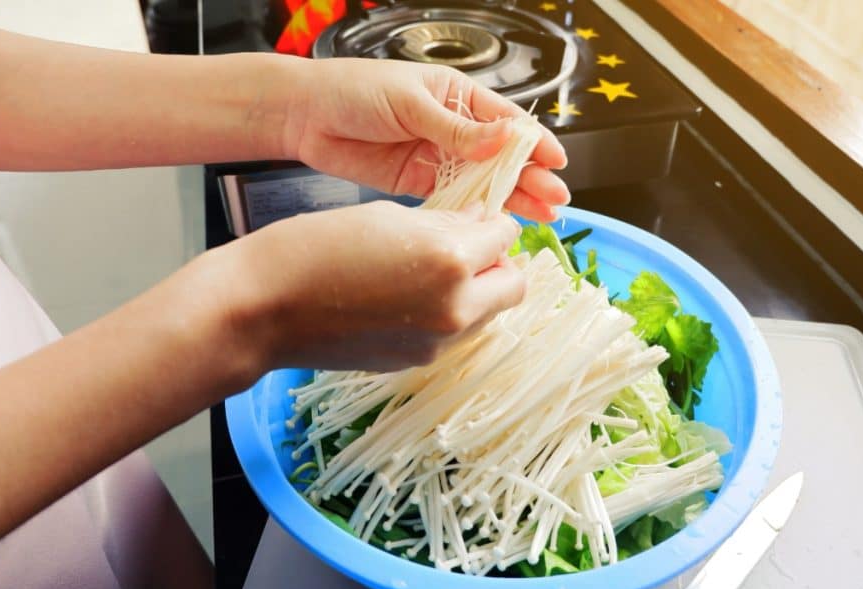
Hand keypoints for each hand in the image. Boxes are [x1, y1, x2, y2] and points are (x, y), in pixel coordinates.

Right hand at [214, 201, 524, 372]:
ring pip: (487, 315)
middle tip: (465, 247)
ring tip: (429, 272)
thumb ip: (443, 223)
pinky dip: (444, 314)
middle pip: (513, 286)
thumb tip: (478, 222)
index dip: (492, 221)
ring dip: (475, 292)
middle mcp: (454, 309)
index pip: (505, 236)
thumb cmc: (312, 249)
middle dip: (496, 262)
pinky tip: (405, 298)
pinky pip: (452, 335)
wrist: (262, 309)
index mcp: (450, 261)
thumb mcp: (386, 216)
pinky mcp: (414, 363)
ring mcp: (436, 344)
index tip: (477, 216)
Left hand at [285, 58, 569, 221]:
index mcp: (456, 96)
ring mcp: (436, 157)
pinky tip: (497, 223)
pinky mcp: (417, 182)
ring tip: (541, 216)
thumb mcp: (410, 103)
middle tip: (557, 200)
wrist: (305, 115)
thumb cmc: (354, 91)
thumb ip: (455, 128)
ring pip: (483, 181)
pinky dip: (475, 211)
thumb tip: (504, 139)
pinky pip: (454, 199)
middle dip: (530, 177)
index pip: (505, 121)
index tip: (557, 163)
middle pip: (501, 156)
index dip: (534, 143)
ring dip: (511, 198)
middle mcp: (453, 128)